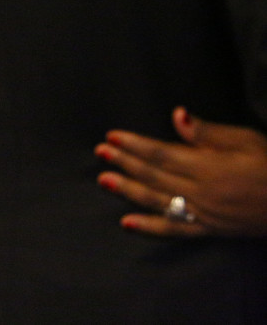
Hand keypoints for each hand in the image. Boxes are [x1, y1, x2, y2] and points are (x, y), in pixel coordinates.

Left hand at [95, 106, 266, 237]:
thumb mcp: (246, 141)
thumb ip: (209, 133)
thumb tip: (178, 115)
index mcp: (211, 167)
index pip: (164, 154)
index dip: (135, 145)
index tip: (112, 136)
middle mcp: (203, 192)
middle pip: (156, 176)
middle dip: (125, 163)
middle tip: (99, 153)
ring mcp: (205, 214)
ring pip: (159, 201)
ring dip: (129, 191)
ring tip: (104, 181)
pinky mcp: (210, 230)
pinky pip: (176, 230)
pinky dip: (150, 227)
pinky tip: (127, 223)